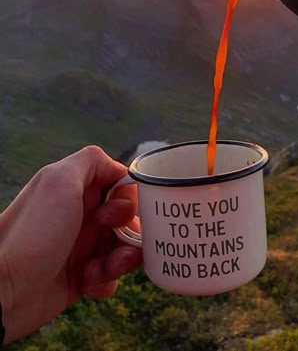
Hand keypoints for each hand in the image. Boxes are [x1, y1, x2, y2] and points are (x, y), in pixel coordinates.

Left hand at [0, 146, 141, 343]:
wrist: (4, 292)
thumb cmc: (32, 236)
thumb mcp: (59, 182)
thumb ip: (91, 161)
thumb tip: (119, 168)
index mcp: (76, 189)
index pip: (119, 183)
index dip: (127, 197)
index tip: (114, 213)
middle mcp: (81, 214)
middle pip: (128, 216)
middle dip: (130, 231)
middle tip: (111, 241)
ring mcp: (82, 246)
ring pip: (124, 246)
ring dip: (121, 259)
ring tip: (102, 269)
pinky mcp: (82, 277)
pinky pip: (112, 275)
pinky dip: (107, 280)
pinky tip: (89, 283)